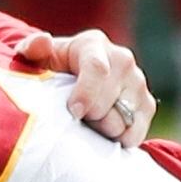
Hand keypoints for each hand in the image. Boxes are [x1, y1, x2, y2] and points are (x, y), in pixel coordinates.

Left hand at [12, 26, 153, 144]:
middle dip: (87, 115)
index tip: (73, 112)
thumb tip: (42, 42)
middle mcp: (122, 59)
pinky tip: (103, 131)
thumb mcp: (37, 59)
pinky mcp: (147, 104)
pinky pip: (135, 133)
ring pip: (121, 120)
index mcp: (94, 45)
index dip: (85, 94)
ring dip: (101, 129)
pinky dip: (117, 139)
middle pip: (107, 101)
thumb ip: (32, 49)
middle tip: (75, 116)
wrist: (76, 81)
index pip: (96, 68)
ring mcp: (138, 82)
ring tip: (88, 122)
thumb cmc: (52, 70)